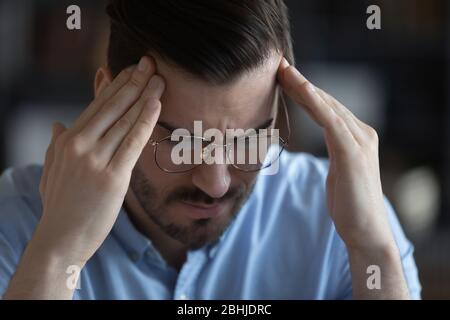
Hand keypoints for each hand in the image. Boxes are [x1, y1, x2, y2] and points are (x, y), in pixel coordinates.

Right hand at [36, 56, 163, 263]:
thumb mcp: (51, 171)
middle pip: (112, 106)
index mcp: (67, 140)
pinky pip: (132, 143)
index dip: (117, 85)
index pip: (96, 105)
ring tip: (160, 79)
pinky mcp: (112, 177)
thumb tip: (57, 124)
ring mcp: (94, 160)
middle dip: (134, 82)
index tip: (132, 70)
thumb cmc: (60, 207)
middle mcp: (79, 145)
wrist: (60, 240)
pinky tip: (156, 105)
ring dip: (144, 97)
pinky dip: (145, 121)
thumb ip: (55, 145)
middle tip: (151, 63)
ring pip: (124, 120)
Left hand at [277, 58, 393, 250]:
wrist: (365, 229)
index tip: (283, 77)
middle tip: (277, 66)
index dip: (304, 90)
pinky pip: (330, 121)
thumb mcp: (339, 170)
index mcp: (356, 136)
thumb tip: (324, 140)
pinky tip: (301, 89)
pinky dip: (315, 103)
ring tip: (283, 71)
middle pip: (325, 101)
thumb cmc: (349, 203)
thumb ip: (335, 150)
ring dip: (303, 86)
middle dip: (300, 83)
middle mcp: (361, 132)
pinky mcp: (353, 151)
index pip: (326, 107)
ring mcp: (359, 140)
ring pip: (327, 105)